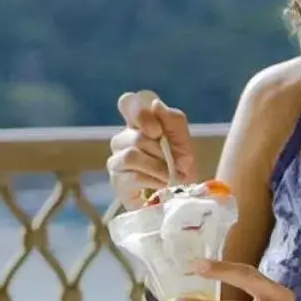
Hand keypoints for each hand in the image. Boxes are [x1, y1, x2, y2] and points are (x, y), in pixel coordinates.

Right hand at [108, 90, 197, 208]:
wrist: (180, 198)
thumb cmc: (180, 167)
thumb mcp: (183, 141)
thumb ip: (172, 120)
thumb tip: (155, 104)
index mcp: (138, 124)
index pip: (127, 103)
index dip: (140, 112)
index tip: (157, 131)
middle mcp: (123, 140)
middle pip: (136, 136)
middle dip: (161, 151)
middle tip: (174, 162)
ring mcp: (116, 161)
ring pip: (131, 155)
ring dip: (157, 167)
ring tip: (170, 176)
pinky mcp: (117, 181)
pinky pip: (133, 176)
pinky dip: (154, 180)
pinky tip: (162, 185)